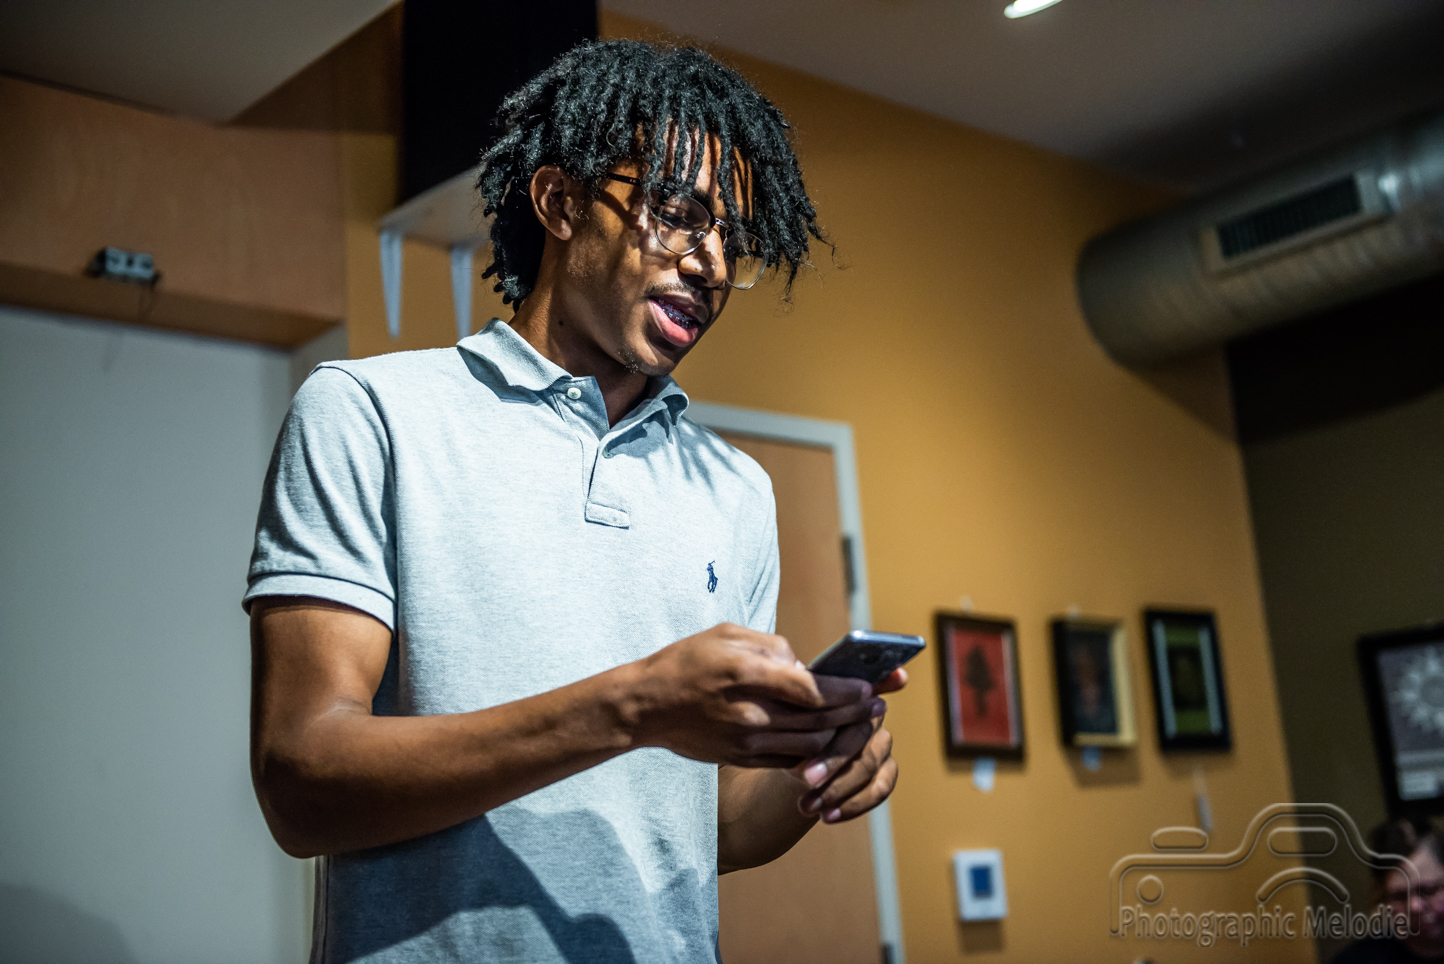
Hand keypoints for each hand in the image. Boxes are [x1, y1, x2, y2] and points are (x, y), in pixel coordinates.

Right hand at [631, 623, 878, 767]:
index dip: (847, 691)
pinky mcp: (742, 759)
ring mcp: (746, 741)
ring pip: (810, 745)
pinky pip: (790, 759)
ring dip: (838, 734)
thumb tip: (806, 665)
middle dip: (854, 713)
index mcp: (746, 675)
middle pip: (819, 720)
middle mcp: (749, 713)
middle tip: (876, 704)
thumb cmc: (687, 661)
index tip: (868, 687)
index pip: (812, 689)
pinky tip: (826, 737)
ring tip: (856, 720)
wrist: (647, 706)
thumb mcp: (727, 634)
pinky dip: (814, 750)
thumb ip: (771, 646)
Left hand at [794, 667, 906, 822]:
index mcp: (849, 692)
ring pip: (869, 765)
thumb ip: (795, 696)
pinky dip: (854, 804)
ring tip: (807, 806)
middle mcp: (872, 714)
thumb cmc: (787, 726)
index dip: (870, 694)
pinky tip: (828, 816)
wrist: (789, 756)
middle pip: (861, 735)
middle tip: (807, 779)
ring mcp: (882, 743)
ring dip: (838, 788)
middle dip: (833, 760)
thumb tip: (792, 670)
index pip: (862, 692)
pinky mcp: (886, 771)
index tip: (868, 701)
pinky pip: (879, 788)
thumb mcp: (784, 711)